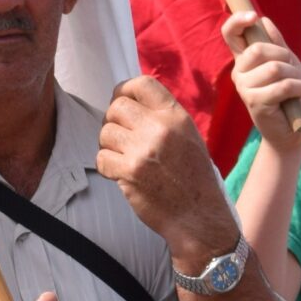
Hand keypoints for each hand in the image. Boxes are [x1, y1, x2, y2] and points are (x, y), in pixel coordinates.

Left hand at [101, 75, 242, 266]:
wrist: (198, 216)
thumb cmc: (193, 178)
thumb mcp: (188, 137)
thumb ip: (163, 118)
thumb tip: (128, 103)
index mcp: (177, 116)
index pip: (141, 84)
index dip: (124, 90)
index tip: (121, 101)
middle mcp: (160, 128)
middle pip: (116, 107)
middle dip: (113, 121)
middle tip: (121, 137)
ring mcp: (144, 150)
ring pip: (105, 132)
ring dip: (109, 145)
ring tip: (125, 158)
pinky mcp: (130, 171)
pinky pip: (101, 158)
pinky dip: (107, 167)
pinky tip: (123, 173)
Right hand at [223, 10, 300, 151]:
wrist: (294, 130)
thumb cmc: (292, 96)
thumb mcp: (289, 64)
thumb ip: (277, 44)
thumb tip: (264, 21)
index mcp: (245, 60)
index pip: (231, 34)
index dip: (238, 21)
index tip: (253, 16)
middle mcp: (240, 72)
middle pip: (258, 48)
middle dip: (284, 57)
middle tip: (292, 72)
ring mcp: (244, 88)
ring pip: (274, 68)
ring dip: (294, 76)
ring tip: (294, 90)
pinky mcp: (254, 102)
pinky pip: (282, 86)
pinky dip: (297, 89)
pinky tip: (295, 98)